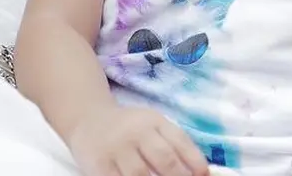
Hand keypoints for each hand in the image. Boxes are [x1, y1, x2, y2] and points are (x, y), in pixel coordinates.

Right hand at [67, 105, 209, 175]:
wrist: (88, 120)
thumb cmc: (129, 128)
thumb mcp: (154, 126)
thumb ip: (177, 145)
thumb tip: (203, 173)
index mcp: (154, 121)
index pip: (180, 141)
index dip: (196, 162)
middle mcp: (136, 132)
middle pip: (164, 159)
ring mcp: (116, 149)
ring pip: (140, 174)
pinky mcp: (99, 165)